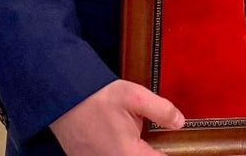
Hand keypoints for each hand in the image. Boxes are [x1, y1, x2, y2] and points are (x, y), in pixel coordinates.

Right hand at [50, 80, 183, 155]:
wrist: (66, 99)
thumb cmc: (99, 98)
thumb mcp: (136, 96)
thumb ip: (161, 110)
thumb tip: (179, 122)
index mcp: (127, 154)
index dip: (169, 154)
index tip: (174, 147)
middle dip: (151, 152)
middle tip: (157, 143)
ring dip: (136, 151)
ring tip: (141, 142)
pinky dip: (122, 152)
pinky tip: (123, 142)